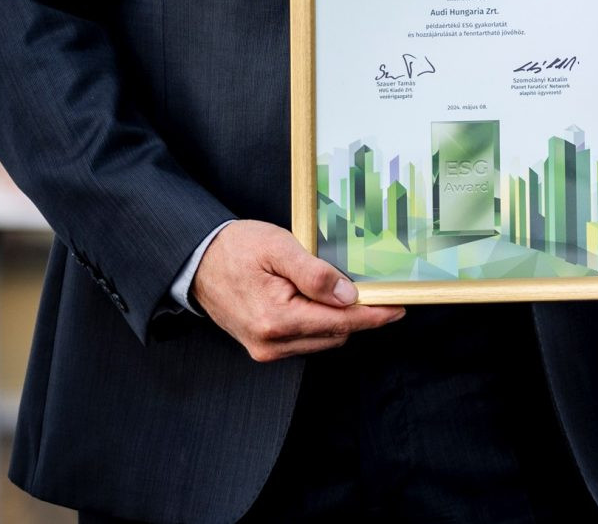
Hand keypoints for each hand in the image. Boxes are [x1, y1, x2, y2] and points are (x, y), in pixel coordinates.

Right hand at [191, 220, 403, 361]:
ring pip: (323, 339)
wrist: (197, 262)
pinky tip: (320, 298)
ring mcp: (266, 349)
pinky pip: (306, 339)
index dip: (374, 315)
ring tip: (341, 288)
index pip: (340, 323)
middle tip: (377, 288)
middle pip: (336, 334)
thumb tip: (348, 296)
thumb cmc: (237, 249)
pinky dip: (320, 321)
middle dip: (359, 313)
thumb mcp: (279, 248)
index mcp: (276, 320)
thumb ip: (315, 273)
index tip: (400, 307)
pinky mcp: (264, 347)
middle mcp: (272, 343)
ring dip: (339, 318)